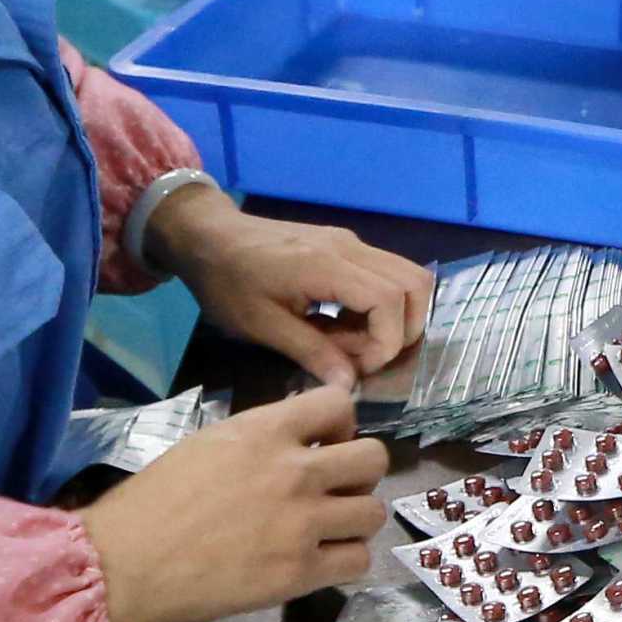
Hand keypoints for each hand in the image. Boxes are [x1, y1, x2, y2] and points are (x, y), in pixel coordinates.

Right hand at [75, 387, 390, 621]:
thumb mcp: (207, 444)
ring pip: (373, 512)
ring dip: (355, 520)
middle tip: (333, 490)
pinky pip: (358, 562)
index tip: (324, 444)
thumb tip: (296, 443)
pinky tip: (320, 562)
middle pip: (374, 458)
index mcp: (265, 431)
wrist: (123, 563)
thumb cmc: (150, 502)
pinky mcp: (300, 573)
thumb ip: (260, 439)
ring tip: (328, 529)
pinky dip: (344, 561)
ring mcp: (302, 524)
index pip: (340, 403)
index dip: (340, 425)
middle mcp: (295, 471)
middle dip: (359, 473)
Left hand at [150, 189, 433, 381]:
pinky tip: (346, 326)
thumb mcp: (262, 326)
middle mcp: (349, 248)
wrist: (208, 236)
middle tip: (365, 358)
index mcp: (327, 266)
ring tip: (358, 344)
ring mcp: (350, 243)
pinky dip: (382, 306)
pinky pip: (386, 274)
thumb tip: (350, 385)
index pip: (389, 300)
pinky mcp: (345, 246)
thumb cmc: (227, 282)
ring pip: (408, 276)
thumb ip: (311, 352)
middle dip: (403, 331)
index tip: (359, 368)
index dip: (387, 342)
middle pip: (413, 284)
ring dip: (398, 317)